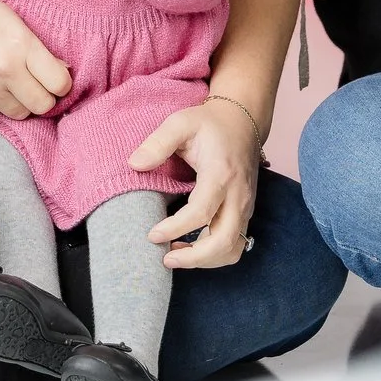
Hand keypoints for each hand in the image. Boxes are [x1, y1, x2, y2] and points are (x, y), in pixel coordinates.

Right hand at [0, 0, 72, 118]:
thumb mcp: (10, 18)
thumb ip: (38, 47)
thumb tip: (62, 71)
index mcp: (20, 44)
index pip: (59, 83)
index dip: (62, 83)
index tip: (55, 77)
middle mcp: (4, 70)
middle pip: (43, 105)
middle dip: (45, 97)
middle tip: (37, 84)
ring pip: (20, 113)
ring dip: (22, 102)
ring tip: (12, 83)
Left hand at [129, 97, 261, 269]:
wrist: (243, 121)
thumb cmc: (209, 124)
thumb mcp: (180, 123)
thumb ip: (157, 143)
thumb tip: (134, 164)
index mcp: (221, 174)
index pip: (201, 212)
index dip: (175, 228)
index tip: (152, 234)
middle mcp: (238, 195)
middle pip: (224, 241)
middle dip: (194, 258)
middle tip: (164, 258)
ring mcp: (245, 206)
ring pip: (233, 248)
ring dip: (205, 260)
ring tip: (174, 255)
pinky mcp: (245, 212)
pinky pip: (235, 244)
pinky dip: (214, 255)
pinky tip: (189, 247)